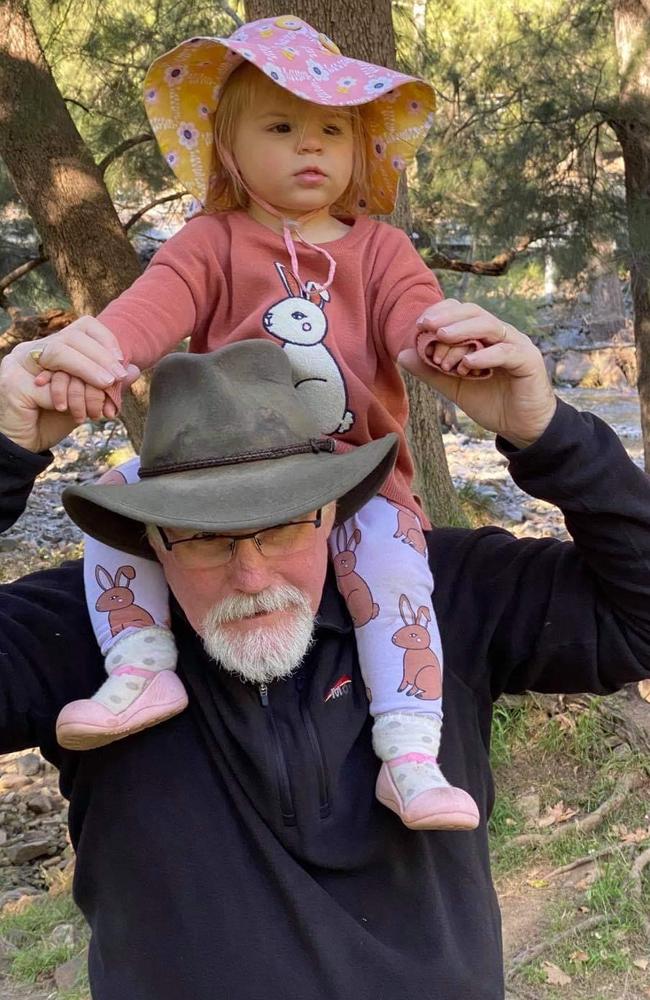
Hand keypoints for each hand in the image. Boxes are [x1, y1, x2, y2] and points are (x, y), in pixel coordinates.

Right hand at [11, 316, 127, 420]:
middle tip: (117, 376)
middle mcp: (32, 350)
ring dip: (87, 370)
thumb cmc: (52, 420)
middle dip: (100, 356)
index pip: (82, 327)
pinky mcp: (12, 384)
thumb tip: (134, 370)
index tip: (120, 360)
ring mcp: (18, 364)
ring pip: (59, 353)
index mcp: (51, 347)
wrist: (23, 444)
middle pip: (71, 338)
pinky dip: (66, 398)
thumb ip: (105, 383)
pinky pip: (47, 386)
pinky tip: (74, 412)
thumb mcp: (86, 399)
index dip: (105, 340)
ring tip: (106, 385)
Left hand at [399, 299, 556, 447]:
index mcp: (484, 336)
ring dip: (463, 330)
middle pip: (475, 313)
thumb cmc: (491, 403)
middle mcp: (501, 335)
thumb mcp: (455, 387)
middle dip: (448, 316)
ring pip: (490, 327)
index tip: (420, 324)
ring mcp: (516, 345)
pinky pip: (506, 352)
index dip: (442, 313)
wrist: (522, 427)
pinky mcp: (528, 361)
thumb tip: (401, 354)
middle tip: (426, 325)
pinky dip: (485, 355)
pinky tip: (467, 362)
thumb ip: (431, 371)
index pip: (463, 312)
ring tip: (442, 337)